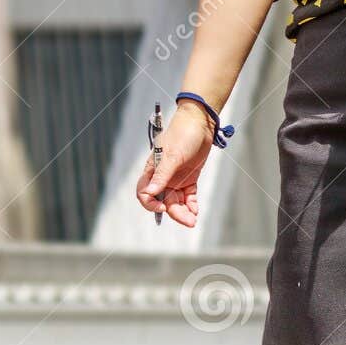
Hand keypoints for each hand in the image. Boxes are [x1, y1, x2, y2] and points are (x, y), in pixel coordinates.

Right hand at [135, 103, 212, 227]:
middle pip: (164, 201)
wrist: (200, 123)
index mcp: (152, 171)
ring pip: (177, 201)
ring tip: (193, 220)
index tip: (163, 207)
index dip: (151, 203)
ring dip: (184, 212)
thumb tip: (150, 193)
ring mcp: (176, 179)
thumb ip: (162, 175)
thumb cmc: (182, 134)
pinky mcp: (189, 178)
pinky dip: (191, 205)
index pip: (145, 193)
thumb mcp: (172, 155)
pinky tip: (195, 210)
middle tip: (188, 221)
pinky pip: (188, 197)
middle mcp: (163, 177)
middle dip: (174, 213)